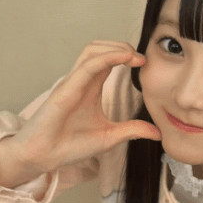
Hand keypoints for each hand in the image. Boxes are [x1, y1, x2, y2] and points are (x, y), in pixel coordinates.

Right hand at [9, 41, 160, 171]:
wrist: (45, 156)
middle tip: (141, 57)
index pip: (109, 60)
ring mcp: (72, 82)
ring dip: (115, 47)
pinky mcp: (66, 88)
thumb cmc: (70, 145)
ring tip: (134, 56)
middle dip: (122, 46)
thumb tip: (158, 133)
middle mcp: (81, 80)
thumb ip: (133, 130)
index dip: (127, 56)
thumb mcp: (110, 136)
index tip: (145, 64)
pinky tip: (124, 57)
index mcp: (91, 87)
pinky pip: (87, 66)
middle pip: (100, 48)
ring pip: (92, 50)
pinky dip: (107, 57)